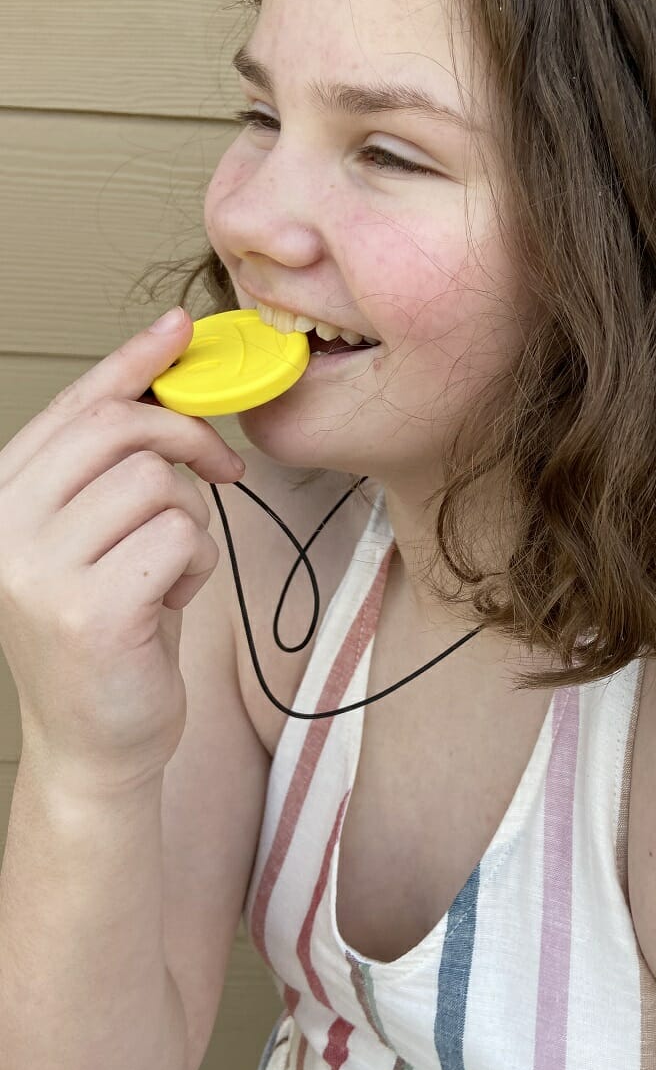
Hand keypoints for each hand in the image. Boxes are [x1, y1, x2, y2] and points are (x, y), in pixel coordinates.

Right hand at [0, 308, 244, 789]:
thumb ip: (112, 464)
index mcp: (1, 497)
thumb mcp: (97, 533)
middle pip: (121, 430)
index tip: (179, 328)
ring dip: (189, 522)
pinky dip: (197, 564)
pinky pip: (182, 537)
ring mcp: (38, 569)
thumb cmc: (110, 628)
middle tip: (220, 472)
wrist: (96, 741)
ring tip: (165, 569)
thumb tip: (163, 377)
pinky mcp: (89, 610)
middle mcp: (4, 526)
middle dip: (189, 441)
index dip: (133, 361)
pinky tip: (169, 600)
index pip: (75, 407)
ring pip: (158, 484)